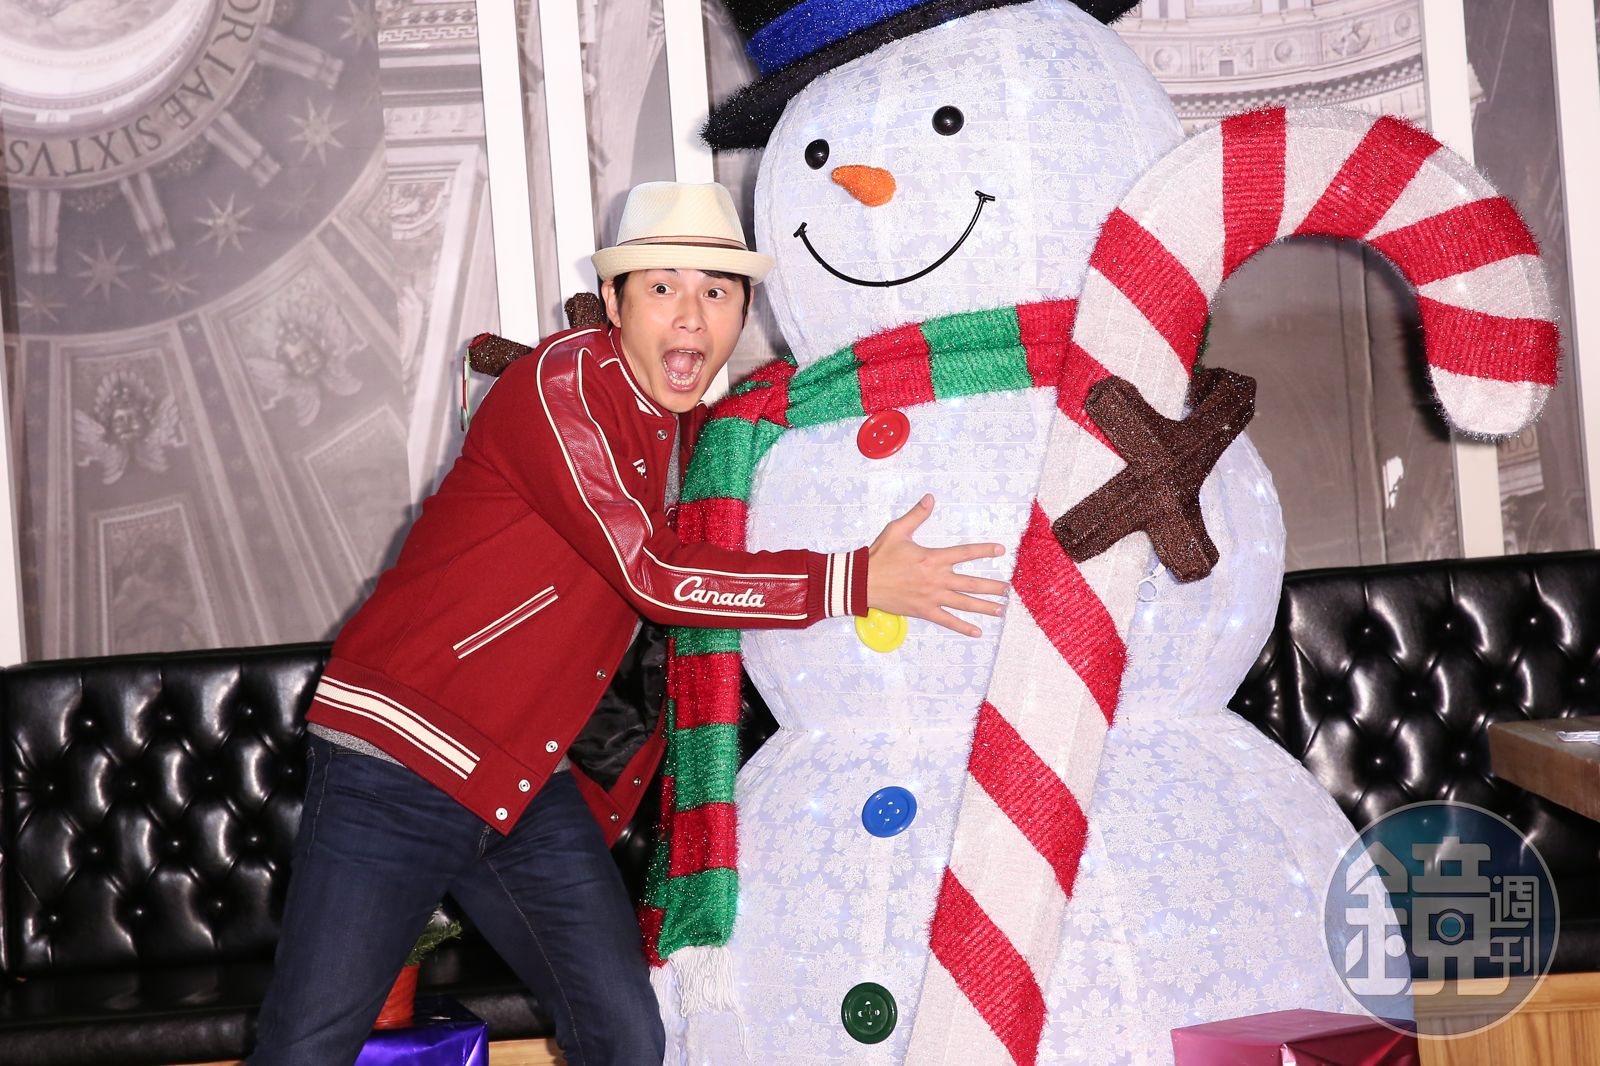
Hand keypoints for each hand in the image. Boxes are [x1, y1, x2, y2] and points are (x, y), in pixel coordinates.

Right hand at [866, 494, 1007, 637]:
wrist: (863, 581)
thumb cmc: (879, 555)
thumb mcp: (897, 530)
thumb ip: (917, 515)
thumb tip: (930, 498)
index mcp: (932, 558)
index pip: (965, 553)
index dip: (984, 550)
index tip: (1001, 550)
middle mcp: (936, 579)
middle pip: (971, 583)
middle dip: (992, 587)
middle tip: (1008, 589)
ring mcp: (931, 597)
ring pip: (963, 603)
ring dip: (984, 607)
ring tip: (1001, 609)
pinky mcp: (924, 611)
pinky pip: (947, 621)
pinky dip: (962, 627)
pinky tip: (977, 632)